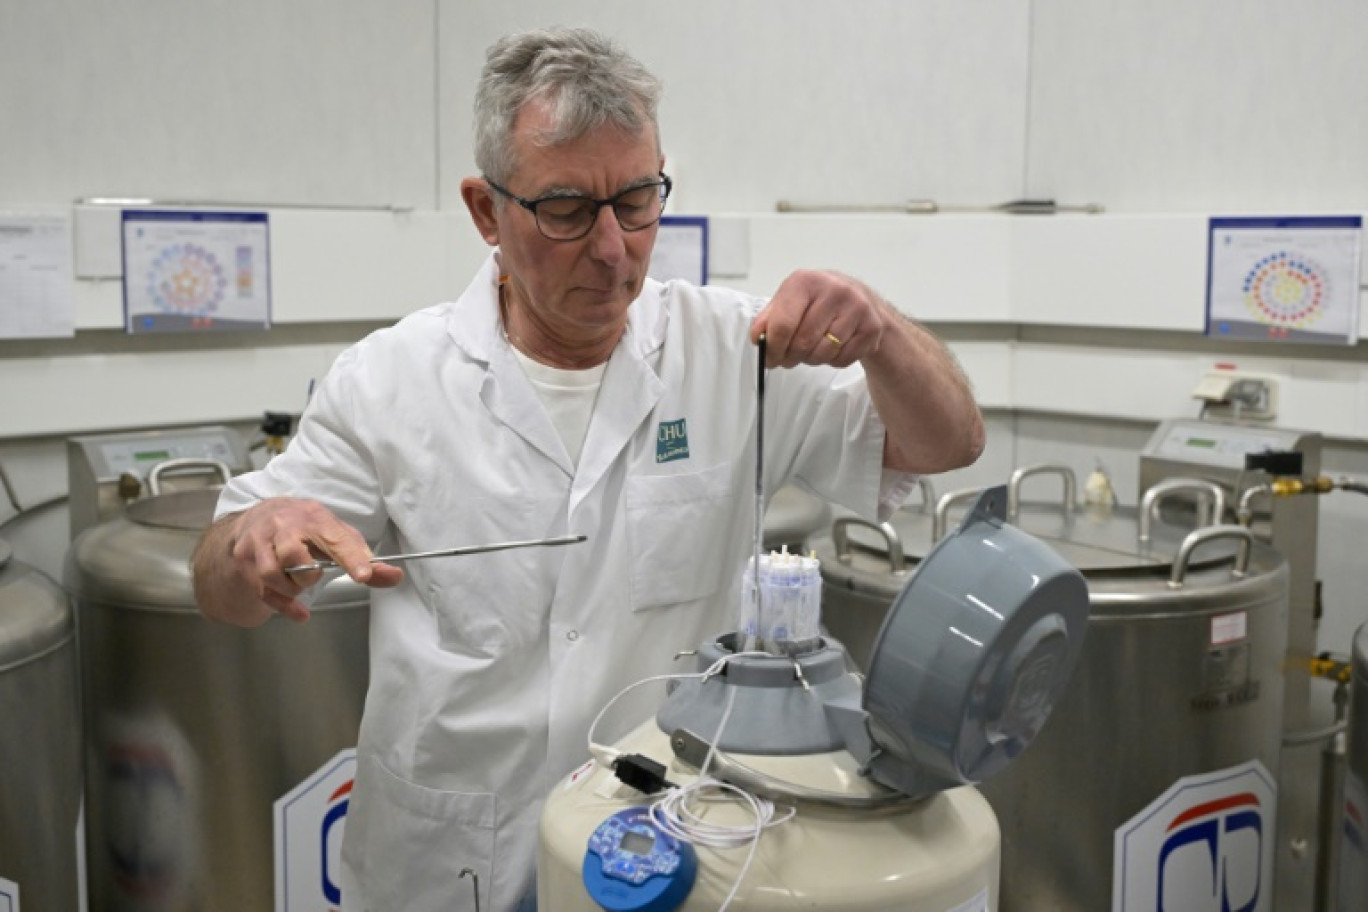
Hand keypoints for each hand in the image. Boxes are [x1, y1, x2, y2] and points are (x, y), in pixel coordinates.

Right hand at [211, 497, 403, 623]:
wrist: (257, 517)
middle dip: (308, 575)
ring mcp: (258, 542)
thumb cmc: (304, 528)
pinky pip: (263, 591)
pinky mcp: (244, 560)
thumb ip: (364, 557)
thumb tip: (394, 576)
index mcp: (314, 516)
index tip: (364, 576)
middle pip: (293, 555)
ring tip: (299, 583)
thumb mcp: (336, 535)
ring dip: (292, 588)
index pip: (335, 538)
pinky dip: (284, 606)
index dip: (351, 558)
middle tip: (313, 575)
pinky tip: (299, 612)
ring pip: (272, 574)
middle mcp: (282, 525)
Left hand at [749, 270, 891, 368]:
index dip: (773, 348)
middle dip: (790, 357)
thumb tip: (758, 338)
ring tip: (812, 348)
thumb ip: (769, 319)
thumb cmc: (817, 301)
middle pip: (802, 343)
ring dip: (811, 360)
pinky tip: (833, 346)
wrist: (859, 298)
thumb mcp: (789, 301)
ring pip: (822, 354)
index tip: (769, 358)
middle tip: (788, 358)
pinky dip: (832, 361)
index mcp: (806, 281)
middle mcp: (833, 290)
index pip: (782, 325)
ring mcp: (856, 308)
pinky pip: (842, 359)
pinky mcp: (871, 327)